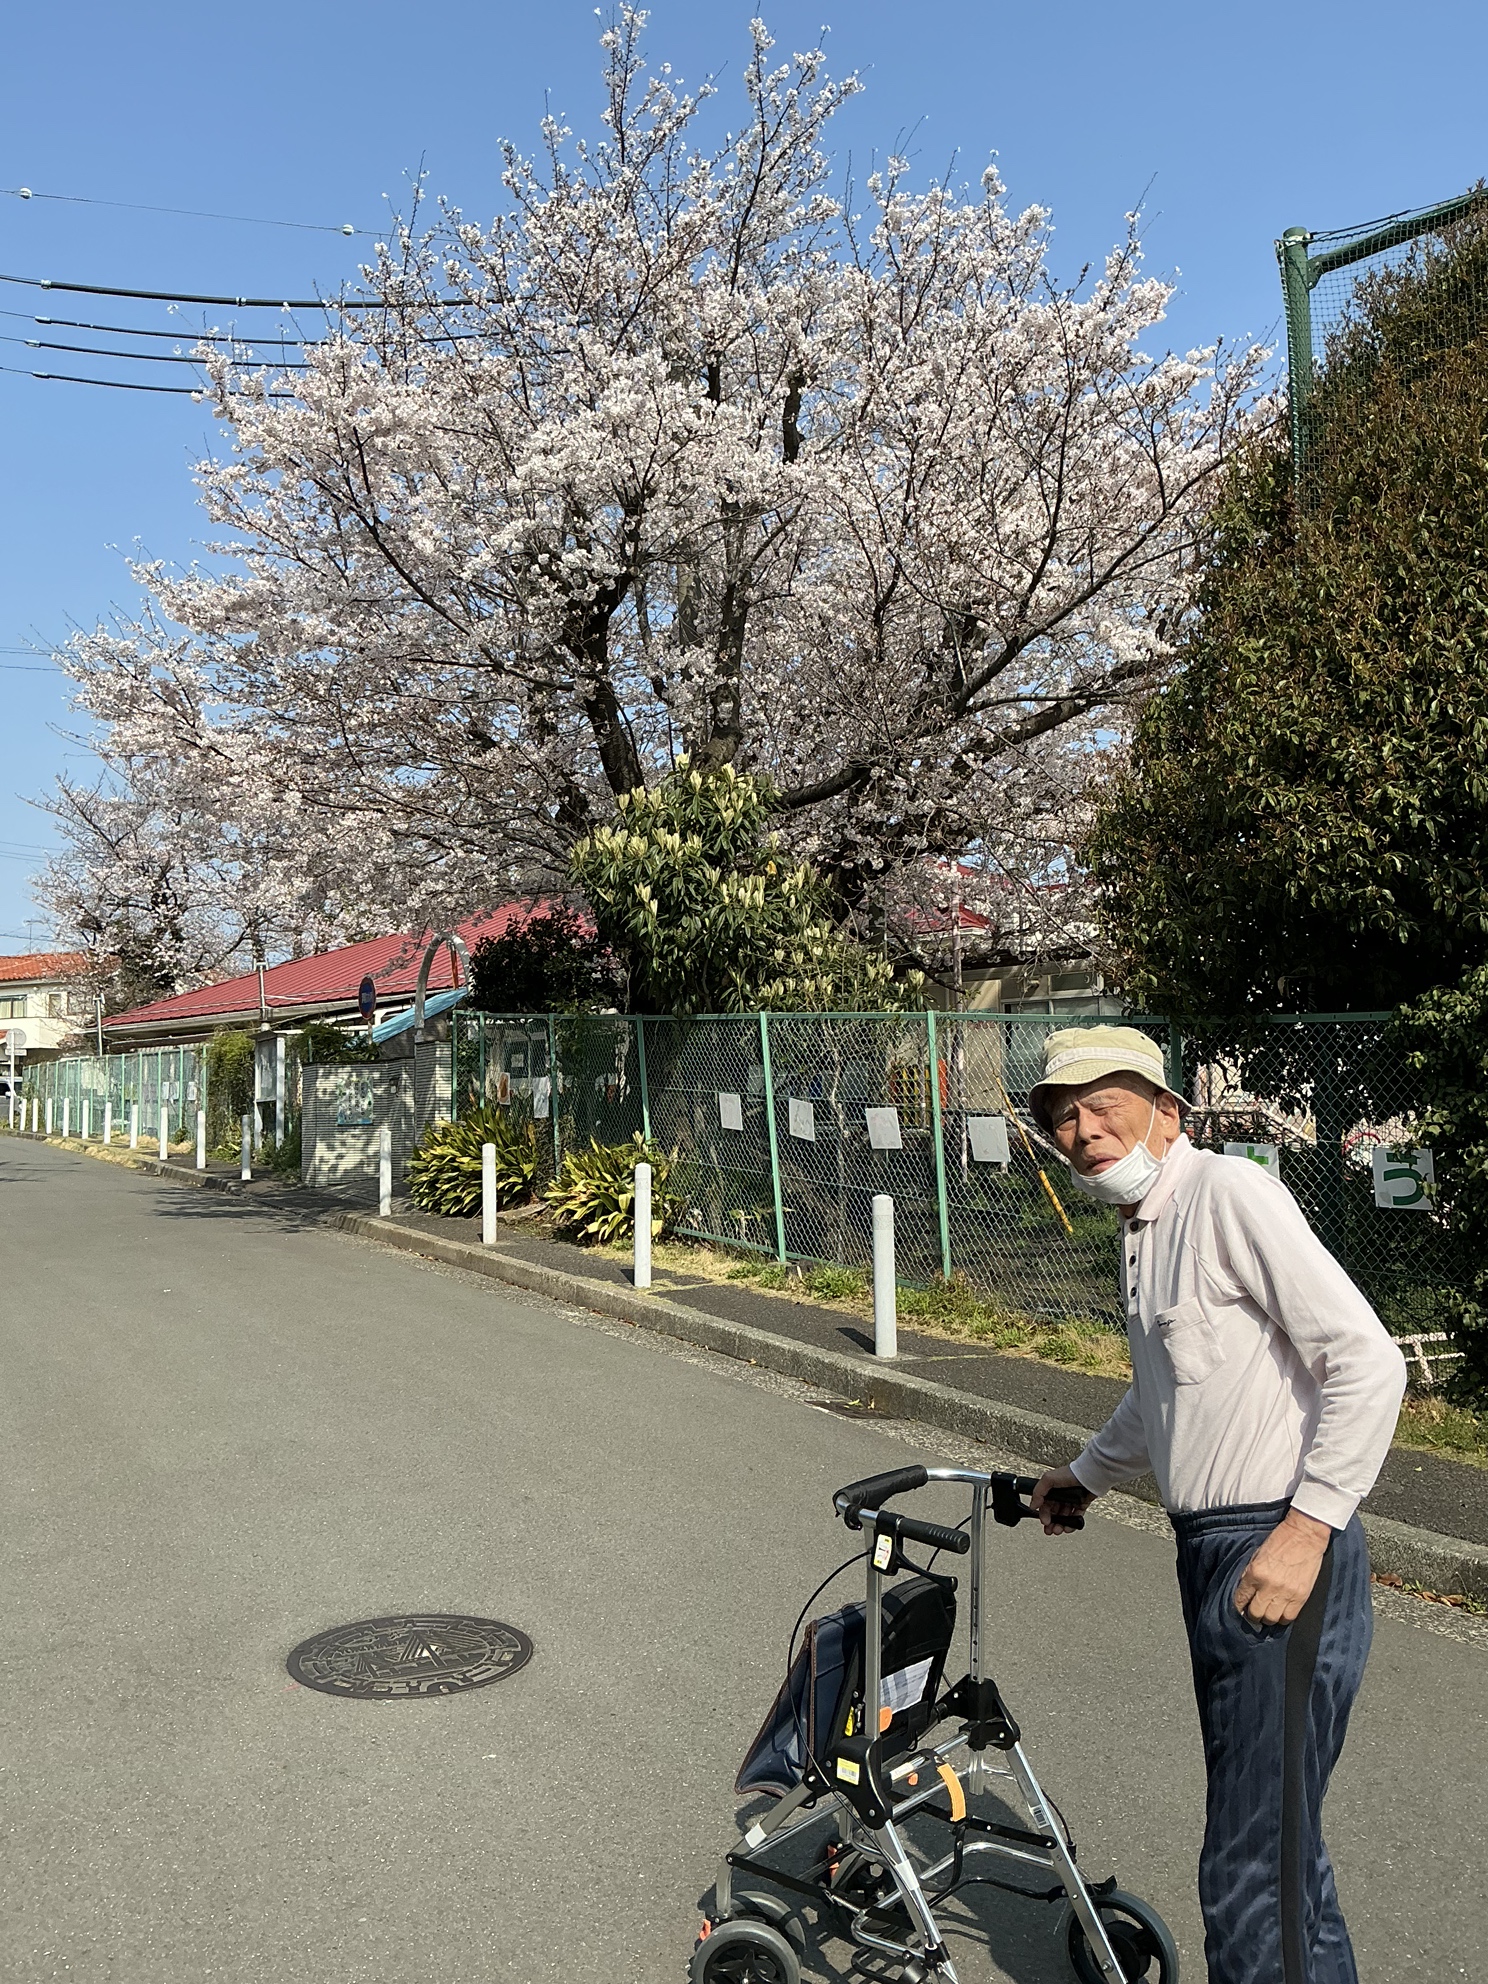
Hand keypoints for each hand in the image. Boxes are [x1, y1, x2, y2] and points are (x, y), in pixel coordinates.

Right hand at [1030, 1465, 1095, 1535]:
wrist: (1089, 1475)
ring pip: (1064, 1517)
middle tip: (1050, 1530)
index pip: (1045, 1505)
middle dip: (1051, 1523)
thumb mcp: (1049, 1479)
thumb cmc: (1070, 1473)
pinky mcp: (1081, 1504)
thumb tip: (1033, 1505)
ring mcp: (1071, 1501)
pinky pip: (1076, 1517)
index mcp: (1051, 1489)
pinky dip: (1072, 1523)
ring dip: (1060, 1525)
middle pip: (1054, 1513)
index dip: (1043, 1514)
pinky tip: (1069, 1527)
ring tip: (1059, 1530)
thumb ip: (1038, 1492)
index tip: (1045, 1522)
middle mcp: (1061, 1495)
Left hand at [1234, 1510, 1330, 1625]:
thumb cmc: (1281, 1540)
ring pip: (1272, 1619)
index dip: (1240, 1606)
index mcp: (1255, 1573)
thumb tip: (1245, 1591)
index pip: (1241, 1598)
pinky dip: (1283, 1618)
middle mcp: (1269, 1586)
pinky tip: (1281, 1613)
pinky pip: (1289, 1617)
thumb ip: (1250, 1573)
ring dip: (1268, 1618)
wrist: (1305, 1534)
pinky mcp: (1301, 1596)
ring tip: (1268, 1613)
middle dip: (1252, 1615)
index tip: (1241, 1608)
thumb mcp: (1257, 1553)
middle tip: (1254, 1612)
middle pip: (1256, 1613)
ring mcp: (1286, 1593)